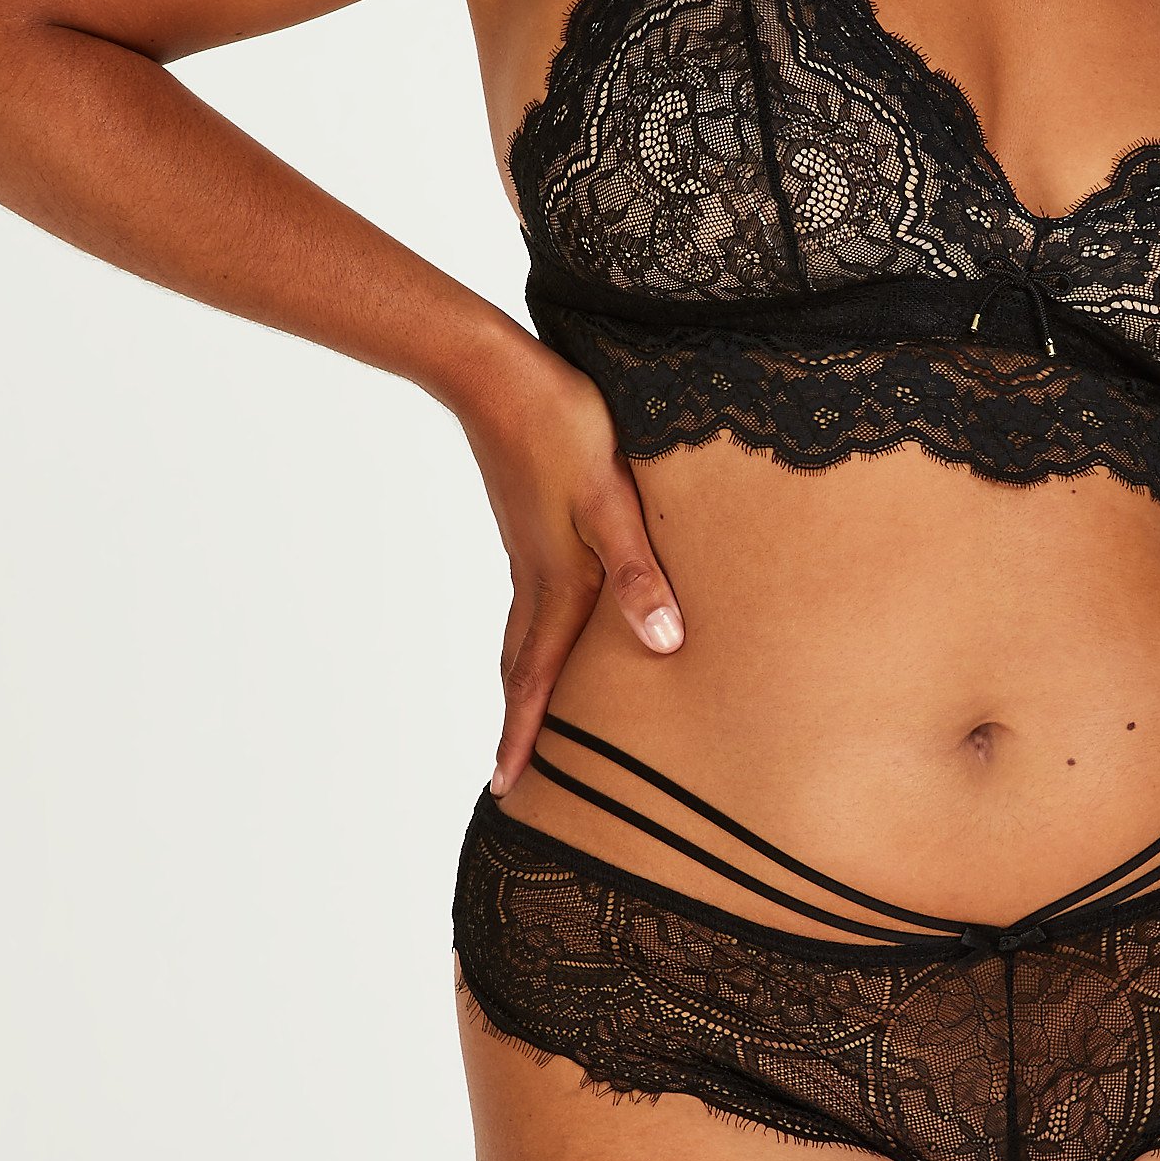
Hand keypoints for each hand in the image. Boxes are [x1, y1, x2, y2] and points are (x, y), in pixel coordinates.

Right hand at [456, 332, 684, 792]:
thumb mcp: (612, 501)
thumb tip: (664, 647)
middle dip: (518, 722)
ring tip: (524, 714)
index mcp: (559, 582)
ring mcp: (529, 551)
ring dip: (523, 680)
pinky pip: (531, 601)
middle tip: (509, 775)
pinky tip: (551, 625)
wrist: (495, 373)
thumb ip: (639, 574)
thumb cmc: (563, 429)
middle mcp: (538, 576)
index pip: (536, 677)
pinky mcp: (531, 524)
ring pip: (524, 634)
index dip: (523, 734)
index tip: (506, 787)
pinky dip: (533, 636)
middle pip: (522, 666)